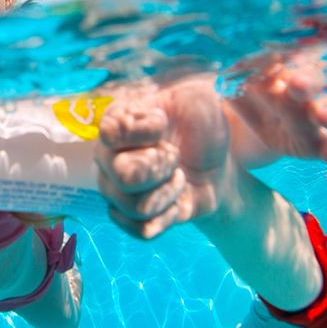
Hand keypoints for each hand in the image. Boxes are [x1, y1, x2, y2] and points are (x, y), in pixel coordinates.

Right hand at [97, 76, 231, 238]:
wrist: (219, 164)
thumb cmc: (204, 126)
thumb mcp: (198, 98)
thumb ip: (176, 97)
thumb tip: (149, 122)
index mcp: (116, 122)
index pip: (111, 134)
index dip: (145, 135)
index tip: (164, 126)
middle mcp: (107, 157)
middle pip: (124, 176)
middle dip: (163, 168)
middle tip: (175, 156)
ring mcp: (115, 190)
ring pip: (135, 207)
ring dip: (170, 193)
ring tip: (178, 177)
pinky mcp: (131, 218)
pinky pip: (142, 230)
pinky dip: (168, 217)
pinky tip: (176, 202)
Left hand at [227, 51, 326, 186]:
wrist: (246, 127)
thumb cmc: (241, 99)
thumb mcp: (231, 91)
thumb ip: (229, 84)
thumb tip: (219, 79)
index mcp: (278, 71)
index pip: (284, 60)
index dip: (280, 60)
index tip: (271, 59)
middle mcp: (302, 92)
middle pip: (313, 80)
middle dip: (307, 81)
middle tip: (296, 85)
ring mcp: (315, 117)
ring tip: (326, 117)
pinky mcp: (320, 144)